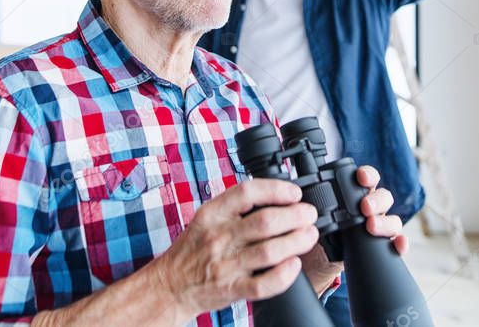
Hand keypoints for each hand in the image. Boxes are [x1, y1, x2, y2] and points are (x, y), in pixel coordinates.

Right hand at [151, 178, 318, 321]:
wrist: (169, 285)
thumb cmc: (192, 249)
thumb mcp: (207, 218)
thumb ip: (235, 206)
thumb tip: (276, 194)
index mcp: (212, 214)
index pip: (247, 192)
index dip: (276, 189)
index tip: (294, 193)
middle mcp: (218, 237)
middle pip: (265, 222)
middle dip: (295, 216)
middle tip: (309, 214)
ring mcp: (225, 265)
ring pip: (269, 252)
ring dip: (296, 241)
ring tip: (309, 235)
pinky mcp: (231, 289)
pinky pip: (262, 284)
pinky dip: (283, 275)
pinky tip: (294, 265)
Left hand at [300, 166, 407, 293]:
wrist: (321, 258)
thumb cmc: (319, 228)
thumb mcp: (315, 213)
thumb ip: (311, 201)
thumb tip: (294, 190)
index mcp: (355, 194)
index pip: (368, 178)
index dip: (367, 175)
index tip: (361, 177)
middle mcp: (371, 208)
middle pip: (383, 197)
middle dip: (376, 199)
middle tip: (364, 207)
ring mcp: (378, 226)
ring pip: (392, 219)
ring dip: (385, 221)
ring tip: (371, 226)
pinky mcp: (382, 245)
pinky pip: (397, 243)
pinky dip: (401, 243)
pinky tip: (398, 244)